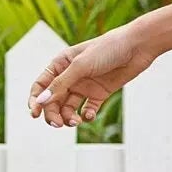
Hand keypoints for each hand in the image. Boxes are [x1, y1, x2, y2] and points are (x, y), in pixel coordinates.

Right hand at [28, 23, 158, 127]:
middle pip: (53, 100)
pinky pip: (87, 109)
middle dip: (53, 114)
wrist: (137, 47)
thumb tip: (41, 101)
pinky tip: (89, 115)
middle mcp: (70, 76)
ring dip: (68, 117)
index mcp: (60, 64)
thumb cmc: (107, 49)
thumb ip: (61, 84)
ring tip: (75, 122)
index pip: (41, 85)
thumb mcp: (81, 66)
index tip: (34, 114)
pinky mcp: (99, 94)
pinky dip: (86, 116)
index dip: (35, 100)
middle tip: (57, 124)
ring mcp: (85, 86)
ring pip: (69, 108)